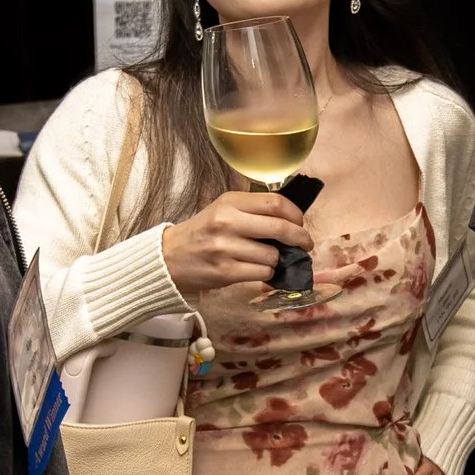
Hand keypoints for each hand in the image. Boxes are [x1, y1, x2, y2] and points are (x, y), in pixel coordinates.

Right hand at [161, 191, 309, 292]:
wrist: (169, 257)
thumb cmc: (203, 233)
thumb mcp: (223, 210)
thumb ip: (253, 210)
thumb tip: (292, 222)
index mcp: (230, 202)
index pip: (276, 203)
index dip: (296, 215)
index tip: (300, 223)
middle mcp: (227, 222)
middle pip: (280, 228)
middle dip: (300, 238)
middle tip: (304, 244)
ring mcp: (225, 248)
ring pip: (273, 255)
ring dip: (277, 260)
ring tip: (265, 258)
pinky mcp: (225, 272)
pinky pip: (262, 273)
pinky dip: (265, 273)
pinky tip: (255, 268)